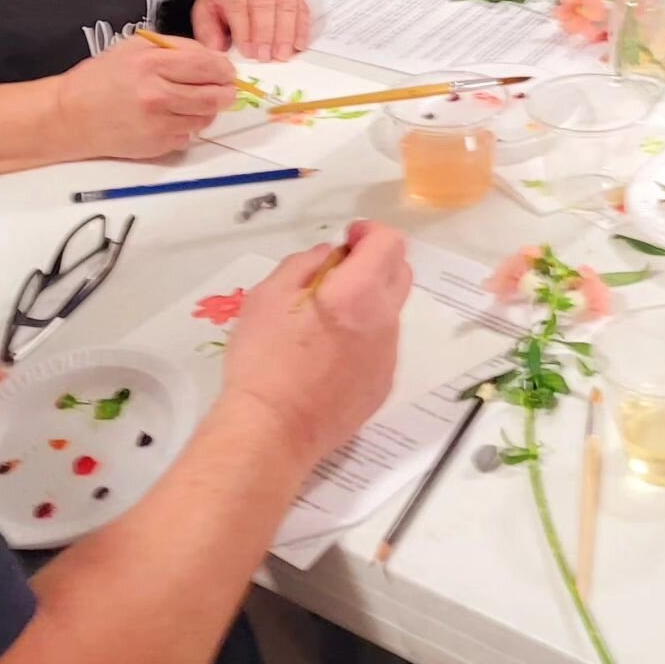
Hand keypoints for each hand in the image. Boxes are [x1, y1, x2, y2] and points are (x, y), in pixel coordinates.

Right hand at [56, 36, 238, 159]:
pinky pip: (188, 135)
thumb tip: (212, 58)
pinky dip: (187, 126)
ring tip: (194, 102)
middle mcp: (157, 94)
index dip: (224, 69)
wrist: (70, 116)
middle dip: (226, 92)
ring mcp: (158, 123)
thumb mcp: (136, 47)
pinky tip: (173, 117)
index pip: (208, 66)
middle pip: (214, 96)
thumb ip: (176, 48)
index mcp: (153, 64)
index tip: (227, 71)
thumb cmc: (101, 78)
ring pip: (206, 118)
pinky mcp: (156, 145)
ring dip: (208, 110)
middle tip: (225, 89)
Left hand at [193, 0, 308, 60]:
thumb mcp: (206, 8)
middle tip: (266, 56)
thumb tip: (218, 50)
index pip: (238, 1)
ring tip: (282, 54)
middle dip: (266, 33)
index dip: (244, 29)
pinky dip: (301, 28)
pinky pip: (301, 6)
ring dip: (286, 33)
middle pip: (264, 1)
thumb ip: (209, 30)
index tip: (248, 52)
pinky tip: (298, 44)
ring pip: (286, 3)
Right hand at [222, 221, 411, 463]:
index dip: (369, 233)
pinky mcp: (383, 385)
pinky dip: (365, 337)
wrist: (272, 431)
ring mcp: (388, 356)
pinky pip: (382, 346)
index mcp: (359, 292)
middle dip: (375, 262)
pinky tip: (330, 356)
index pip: (390, 243)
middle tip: (338, 274)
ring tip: (326, 322)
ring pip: (390, 311)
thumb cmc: (264, 358)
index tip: (347, 240)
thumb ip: (303, 264)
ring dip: (368, 302)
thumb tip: (329, 257)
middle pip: (400, 272)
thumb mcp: (268, 295)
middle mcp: (384, 320)